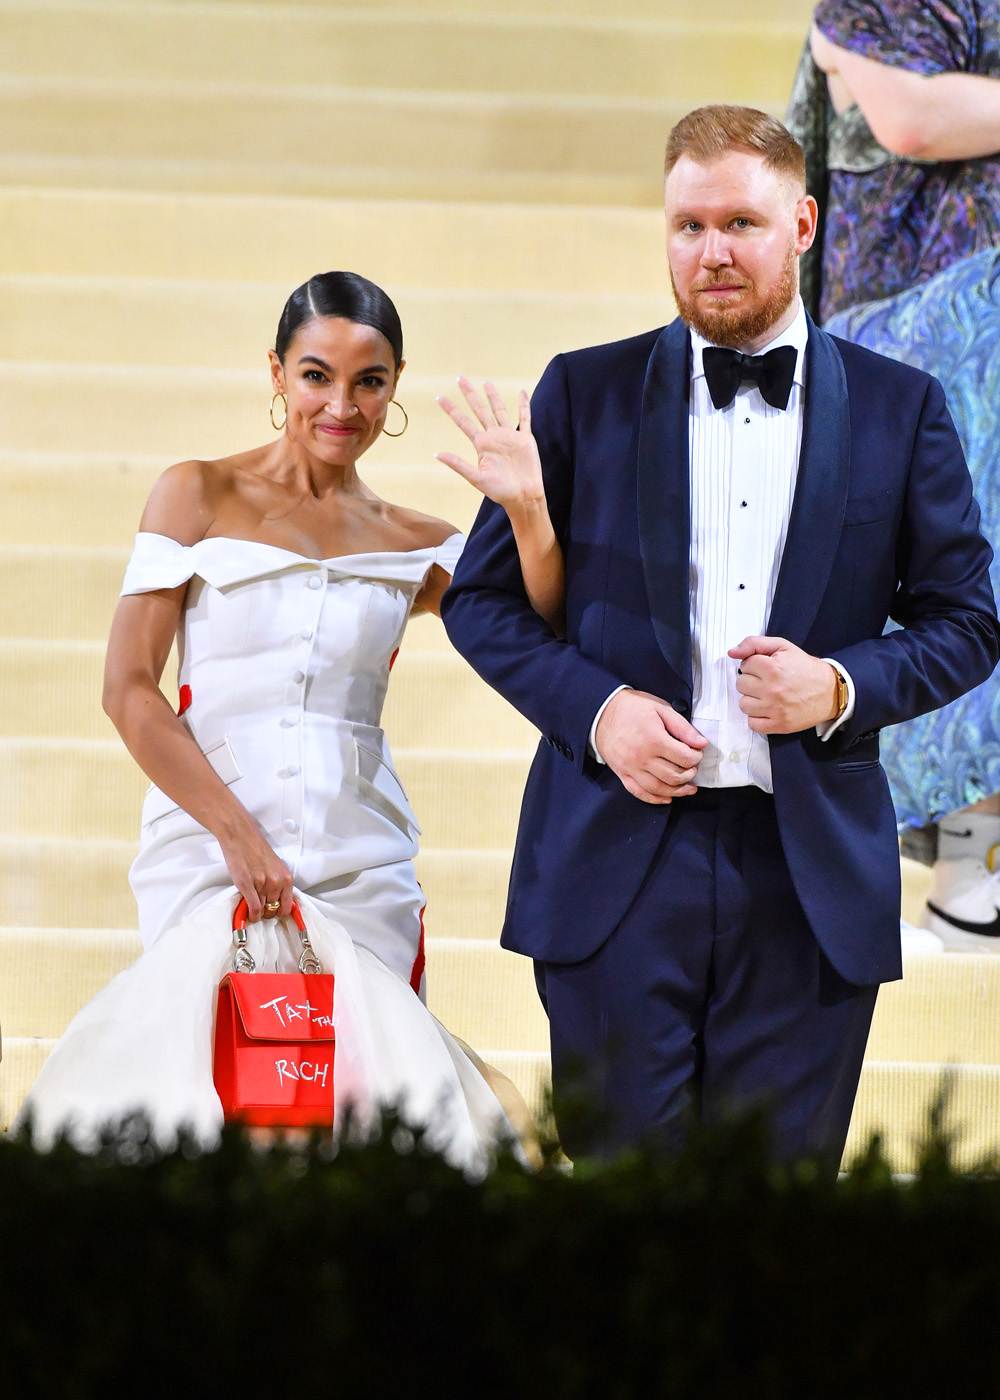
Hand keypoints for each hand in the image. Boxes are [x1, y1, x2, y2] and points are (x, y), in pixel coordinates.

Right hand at [218, 814, 294, 921]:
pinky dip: (251, 914)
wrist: (241, 836)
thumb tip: (277, 901)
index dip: (280, 912)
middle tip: (261, 910)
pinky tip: (249, 914)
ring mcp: (262, 884)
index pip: (287, 906)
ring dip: (258, 913)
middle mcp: (276, 882)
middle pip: (274, 910)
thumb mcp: (275, 867)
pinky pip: (253, 908)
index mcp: (286, 877)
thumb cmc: (256, 849)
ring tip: (253, 907)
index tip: (274, 912)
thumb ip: (278, 883)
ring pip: (263, 910)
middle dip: (267, 912)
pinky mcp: (247, 884)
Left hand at [436, 378, 543, 517]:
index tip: (439, 397)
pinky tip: (522, 393)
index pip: (463, 422)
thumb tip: (437, 454)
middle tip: (460, 379)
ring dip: (493, 396)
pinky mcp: (525, 439)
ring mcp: (509, 436)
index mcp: (481, 444)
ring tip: (486, 382)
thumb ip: (458, 464)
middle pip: (480, 410)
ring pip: (499, 410)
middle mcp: (494, 437)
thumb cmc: (499, 491)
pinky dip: (524, 405)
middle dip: (470, 395)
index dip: (451, 409)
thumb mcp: (476, 478)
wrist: (522, 497)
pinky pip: (525, 418)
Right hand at [595, 690, 707, 803]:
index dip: (696, 757)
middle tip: (693, 767)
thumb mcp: (661, 709)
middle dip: (690, 774)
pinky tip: (667, 798)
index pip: (685, 758)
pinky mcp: (622, 774)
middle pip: (674, 776)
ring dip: (678, 791)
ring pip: (659, 788)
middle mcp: (642, 757)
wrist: (601, 712)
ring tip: (688, 788)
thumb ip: (683, 728)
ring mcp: (631, 768)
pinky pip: (639, 793)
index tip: (697, 752)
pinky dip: (655, 799)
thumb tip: (701, 743)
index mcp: (654, 739)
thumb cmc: (632, 708)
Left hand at [729, 636, 839, 732]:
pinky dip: (757, 717)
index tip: (766, 668)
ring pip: (743, 704)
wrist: (829, 691)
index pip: (744, 665)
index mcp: (772, 668)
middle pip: (741, 685)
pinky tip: (767, 709)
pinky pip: (752, 724)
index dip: (754, 665)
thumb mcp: (783, 646)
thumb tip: (732, 652)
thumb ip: (754, 644)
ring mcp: (775, 709)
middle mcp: (772, 690)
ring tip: (766, 695)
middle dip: (751, 681)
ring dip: (752, 699)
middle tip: (766, 681)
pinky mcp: (778, 725)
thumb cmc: (804, 668)